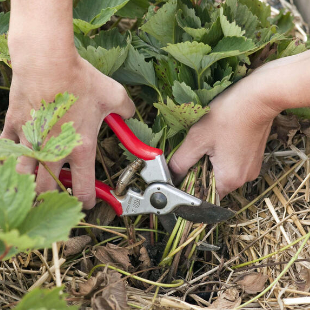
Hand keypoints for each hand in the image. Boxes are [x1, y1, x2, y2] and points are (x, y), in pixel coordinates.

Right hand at [1, 51, 134, 208]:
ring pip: (23, 178)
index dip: (88, 202)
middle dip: (54, 200)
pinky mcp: (14, 127)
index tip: (89, 203)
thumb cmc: (80, 80)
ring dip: (29, 184)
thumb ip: (126, 110)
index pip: (83, 190)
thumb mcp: (113, 96)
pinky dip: (9, 156)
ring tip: (36, 182)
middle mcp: (54, 152)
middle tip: (60, 196)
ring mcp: (31, 141)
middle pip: (48, 192)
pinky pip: (5, 149)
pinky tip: (15, 156)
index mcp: (81, 149)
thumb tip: (130, 113)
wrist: (48, 62)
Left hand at [169, 71, 279, 198]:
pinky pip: (233, 165)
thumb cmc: (228, 116)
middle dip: (199, 173)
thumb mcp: (197, 139)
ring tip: (207, 144)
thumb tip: (171, 175)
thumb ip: (181, 161)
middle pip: (213, 185)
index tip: (182, 173)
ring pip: (222, 174)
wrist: (258, 97)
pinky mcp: (253, 158)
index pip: (203, 195)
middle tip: (194, 153)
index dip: (189, 186)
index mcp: (229, 180)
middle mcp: (243, 179)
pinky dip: (222, 158)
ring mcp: (251, 169)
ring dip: (210, 164)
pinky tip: (218, 141)